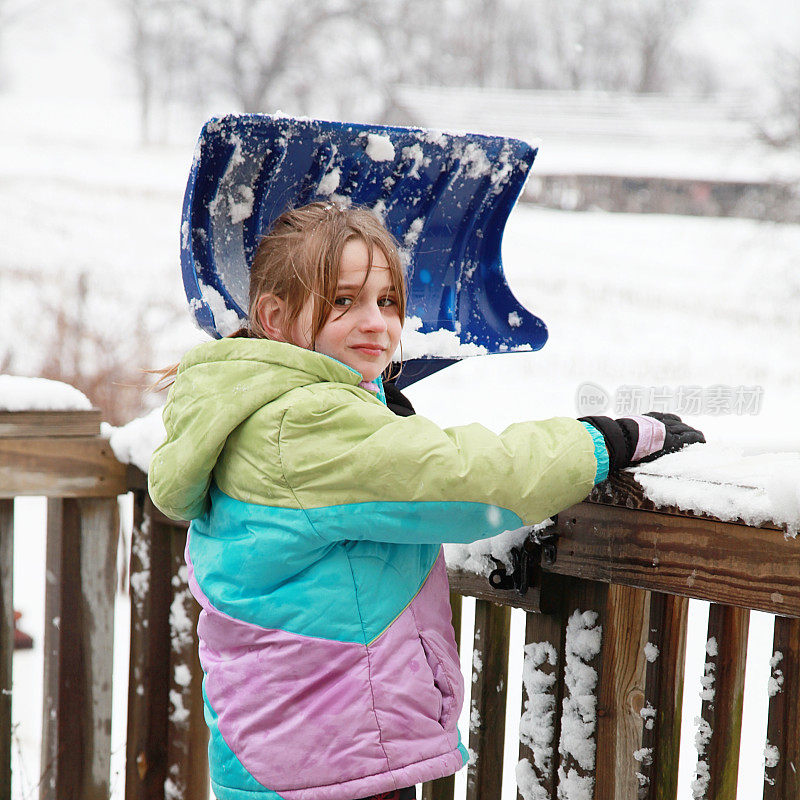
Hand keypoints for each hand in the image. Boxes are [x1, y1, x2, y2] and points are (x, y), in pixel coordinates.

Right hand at [579, 412, 704, 470]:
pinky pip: (690, 438)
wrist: (619, 440)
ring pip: (686, 430)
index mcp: (647, 419)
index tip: (676, 427)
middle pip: (677, 423)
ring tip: (699, 441)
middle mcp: (659, 421)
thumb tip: (593, 431)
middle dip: (685, 430)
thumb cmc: (614, 438)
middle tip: (692, 436)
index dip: (672, 424)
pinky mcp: (672, 440)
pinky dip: (697, 440)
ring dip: (692, 435)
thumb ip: (614, 432)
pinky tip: (702, 443)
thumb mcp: (616, 431)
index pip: (665, 418)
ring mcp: (667, 430)